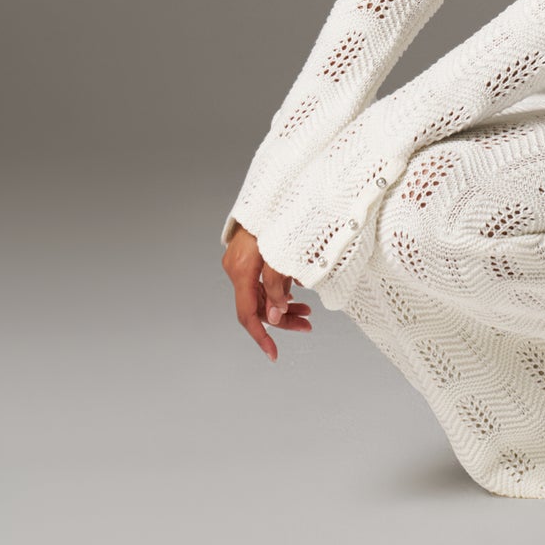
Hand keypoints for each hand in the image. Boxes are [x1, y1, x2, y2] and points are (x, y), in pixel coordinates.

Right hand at [222, 220, 312, 360]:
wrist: (276, 190)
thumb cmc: (279, 217)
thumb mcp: (281, 255)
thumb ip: (277, 287)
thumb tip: (276, 316)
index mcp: (241, 270)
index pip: (248, 315)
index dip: (261, 338)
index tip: (274, 354)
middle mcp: (236, 267)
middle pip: (257, 306)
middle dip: (283, 319)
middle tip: (308, 326)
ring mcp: (241, 261)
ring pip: (262, 294)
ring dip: (284, 305)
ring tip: (308, 311)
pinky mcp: (250, 255)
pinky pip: (262, 281)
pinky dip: (279, 289)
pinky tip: (296, 293)